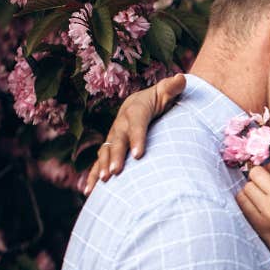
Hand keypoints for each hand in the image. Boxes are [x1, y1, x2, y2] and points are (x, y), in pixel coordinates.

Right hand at [84, 74, 185, 194]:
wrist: (141, 103)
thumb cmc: (159, 98)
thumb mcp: (167, 91)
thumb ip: (173, 87)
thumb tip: (181, 78)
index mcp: (135, 110)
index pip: (137, 124)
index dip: (137, 138)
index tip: (139, 154)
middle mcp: (120, 124)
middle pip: (117, 140)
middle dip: (116, 156)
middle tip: (116, 172)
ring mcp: (113, 136)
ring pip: (106, 151)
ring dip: (103, 165)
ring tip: (105, 180)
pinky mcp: (110, 148)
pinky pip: (100, 161)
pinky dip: (93, 175)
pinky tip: (88, 191)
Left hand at [236, 165, 269, 269]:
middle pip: (257, 172)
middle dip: (259, 177)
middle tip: (265, 187)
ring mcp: (269, 211)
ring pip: (246, 186)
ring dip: (251, 190)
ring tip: (261, 200)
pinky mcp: (258, 224)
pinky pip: (241, 202)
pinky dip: (245, 202)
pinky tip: (255, 209)